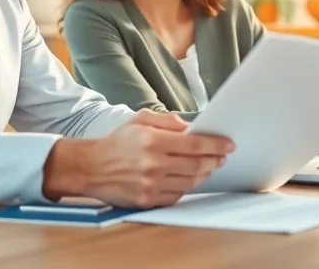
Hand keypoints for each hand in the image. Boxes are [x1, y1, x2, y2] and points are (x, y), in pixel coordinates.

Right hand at [42, 110, 233, 207]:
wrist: (90, 167)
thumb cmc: (116, 142)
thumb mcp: (139, 120)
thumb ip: (167, 121)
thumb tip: (191, 127)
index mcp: (152, 141)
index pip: (194, 143)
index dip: (215, 144)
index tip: (228, 145)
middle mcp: (153, 164)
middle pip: (196, 165)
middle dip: (214, 160)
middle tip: (221, 157)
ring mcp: (150, 184)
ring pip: (190, 182)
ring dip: (203, 174)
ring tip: (208, 167)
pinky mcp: (147, 200)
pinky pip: (176, 195)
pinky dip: (186, 187)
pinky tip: (188, 179)